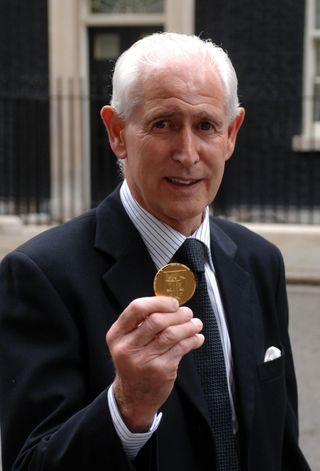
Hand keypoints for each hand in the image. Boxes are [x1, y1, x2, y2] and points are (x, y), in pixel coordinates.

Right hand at [106, 296, 203, 431]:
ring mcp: (144, 360)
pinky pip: (181, 348)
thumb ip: (141, 323)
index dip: (158, 302)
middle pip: (156, 320)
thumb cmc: (134, 363)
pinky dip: (192, 340)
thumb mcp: (127, 342)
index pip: (137, 308)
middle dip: (177, 314)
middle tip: (187, 313)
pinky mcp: (160, 370)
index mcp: (117, 334)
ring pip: (171, 334)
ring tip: (196, 324)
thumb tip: (170, 305)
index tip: (173, 303)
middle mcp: (127, 347)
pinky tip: (197, 338)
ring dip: (188, 326)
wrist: (133, 396)